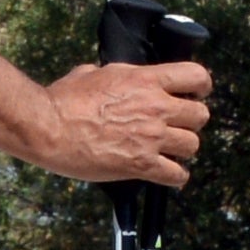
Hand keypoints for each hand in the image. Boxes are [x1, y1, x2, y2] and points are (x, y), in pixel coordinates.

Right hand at [16, 51, 211, 194]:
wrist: (48, 127)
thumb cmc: (63, 99)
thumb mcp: (91, 72)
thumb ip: (112, 74)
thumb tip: (107, 74)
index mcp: (145, 80)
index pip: (196, 76)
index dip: (201, 86)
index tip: (195, 94)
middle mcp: (155, 107)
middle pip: (200, 115)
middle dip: (191, 121)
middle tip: (177, 126)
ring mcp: (151, 137)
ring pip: (193, 145)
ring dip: (183, 149)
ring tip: (170, 151)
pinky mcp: (141, 164)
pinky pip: (177, 175)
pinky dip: (176, 177)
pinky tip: (167, 175)